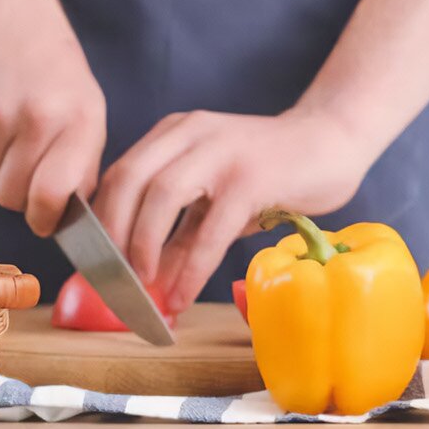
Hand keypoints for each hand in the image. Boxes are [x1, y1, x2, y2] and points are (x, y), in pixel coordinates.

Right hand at [0, 0, 105, 235]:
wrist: (8, 17)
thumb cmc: (57, 73)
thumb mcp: (88, 112)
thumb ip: (82, 164)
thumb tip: (67, 217)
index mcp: (77, 121)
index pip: (52, 194)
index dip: (45, 219)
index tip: (45, 222)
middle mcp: (35, 119)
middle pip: (13, 197)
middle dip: (20, 199)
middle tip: (29, 179)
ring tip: (13, 145)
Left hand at [92, 107, 374, 311]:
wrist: (334, 141)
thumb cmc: (275, 172)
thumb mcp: (219, 197)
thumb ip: (185, 230)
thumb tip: (154, 280)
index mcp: (176, 132)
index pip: (120, 173)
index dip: (99, 220)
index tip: (94, 261)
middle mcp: (192, 134)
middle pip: (128, 181)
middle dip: (112, 236)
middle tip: (112, 279)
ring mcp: (222, 153)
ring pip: (161, 198)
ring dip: (144, 247)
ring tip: (144, 287)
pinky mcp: (252, 179)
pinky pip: (209, 228)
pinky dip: (191, 267)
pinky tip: (183, 295)